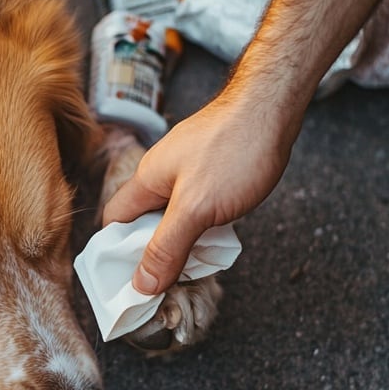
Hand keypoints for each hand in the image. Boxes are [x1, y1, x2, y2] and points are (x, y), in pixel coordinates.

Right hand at [101, 92, 297, 294]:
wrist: (274, 105)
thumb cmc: (233, 149)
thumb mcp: (195, 208)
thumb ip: (167, 247)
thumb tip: (141, 284)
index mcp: (146, 180)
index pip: (115, 222)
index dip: (115, 253)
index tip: (129, 283)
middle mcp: (162, 175)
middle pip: (145, 223)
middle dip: (155, 253)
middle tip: (169, 282)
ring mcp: (188, 171)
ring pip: (174, 218)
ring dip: (183, 242)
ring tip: (198, 263)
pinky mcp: (213, 171)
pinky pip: (198, 208)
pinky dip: (204, 227)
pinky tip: (219, 237)